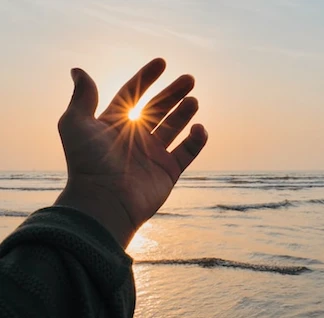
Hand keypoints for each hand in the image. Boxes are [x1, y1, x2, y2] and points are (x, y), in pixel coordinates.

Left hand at [55, 58, 207, 247]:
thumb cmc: (87, 163)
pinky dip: (196, 141)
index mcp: (114, 125)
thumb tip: (77, 70)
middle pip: (158, 109)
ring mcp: (153, 155)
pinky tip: (200, 128)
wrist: (104, 202)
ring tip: (193, 101)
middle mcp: (135, 138)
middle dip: (173, 93)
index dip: (146, 78)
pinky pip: (187, 152)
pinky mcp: (168, 172)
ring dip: (185, 113)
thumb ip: (82, 96)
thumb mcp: (75, 124)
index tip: (162, 62)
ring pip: (174, 128)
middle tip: (189, 79)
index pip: (132, 95)